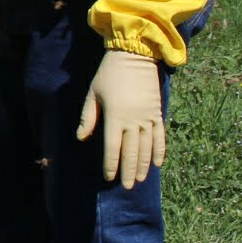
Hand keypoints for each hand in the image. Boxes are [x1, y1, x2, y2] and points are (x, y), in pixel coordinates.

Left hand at [75, 50, 164, 188]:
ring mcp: (148, 117)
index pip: (113, 147)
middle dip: (128, 170)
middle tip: (127, 186)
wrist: (134, 56)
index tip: (109, 177)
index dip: (111, 164)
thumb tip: (81, 138)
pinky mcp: (157, 113)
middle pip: (131, 151)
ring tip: (140, 179)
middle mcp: (133, 120)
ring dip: (143, 165)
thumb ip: (88, 118)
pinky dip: (159, 151)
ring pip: (147, 147)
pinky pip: (160, 136)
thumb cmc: (109, 74)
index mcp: (115, 116)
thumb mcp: (93, 94)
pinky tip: (157, 164)